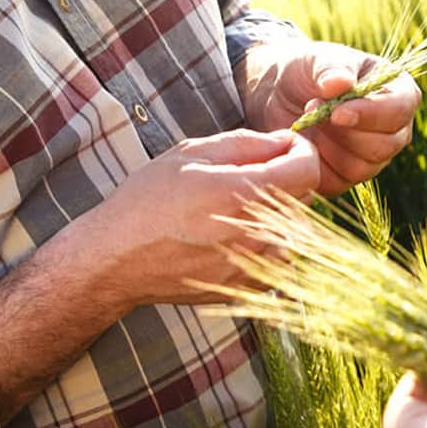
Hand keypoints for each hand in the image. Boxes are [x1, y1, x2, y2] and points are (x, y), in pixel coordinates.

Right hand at [0, 129, 319, 415]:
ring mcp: (253, 265)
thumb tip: (284, 140)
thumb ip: (246, 144)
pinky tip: (230, 236)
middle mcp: (255, 232)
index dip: (302, 150)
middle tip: (248, 174)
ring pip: (294, 230)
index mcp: (242, 192)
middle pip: (304, 197)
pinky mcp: (247, 287)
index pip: (308, 168)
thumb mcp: (189, 154)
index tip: (287, 146)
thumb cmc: (147, 200)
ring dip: (277, 213)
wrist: (118, 260)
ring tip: (234, 208)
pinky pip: (278, 258)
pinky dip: (266, 243)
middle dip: (287, 178)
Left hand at [236, 39, 420, 195]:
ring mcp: (373, 155)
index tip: (337, 113)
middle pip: (387, 144)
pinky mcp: (348, 177)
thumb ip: (330, 68)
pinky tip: (303, 141)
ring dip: (330, 146)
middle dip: (345, 131)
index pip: (400, 108)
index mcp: (397, 90)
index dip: (372, 113)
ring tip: (307, 120)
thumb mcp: (314, 59)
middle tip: (310, 108)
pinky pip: (340, 182)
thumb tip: (341, 83)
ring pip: (364, 166)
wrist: (275, 94)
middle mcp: (393, 127)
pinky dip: (317, 163)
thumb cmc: (304, 70)